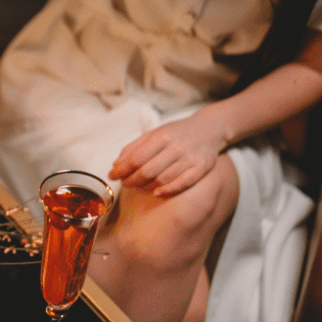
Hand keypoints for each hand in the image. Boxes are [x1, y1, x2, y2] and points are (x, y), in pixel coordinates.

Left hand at [109, 114, 228, 196]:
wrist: (209, 128)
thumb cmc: (177, 132)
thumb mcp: (154, 133)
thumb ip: (134, 147)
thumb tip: (116, 164)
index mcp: (161, 136)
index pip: (136, 158)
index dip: (121, 170)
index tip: (112, 176)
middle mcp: (175, 148)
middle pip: (147, 171)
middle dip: (131, 180)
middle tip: (124, 183)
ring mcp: (189, 159)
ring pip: (162, 179)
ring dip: (146, 186)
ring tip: (138, 186)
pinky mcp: (201, 168)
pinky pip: (182, 184)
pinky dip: (167, 191)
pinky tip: (156, 193)